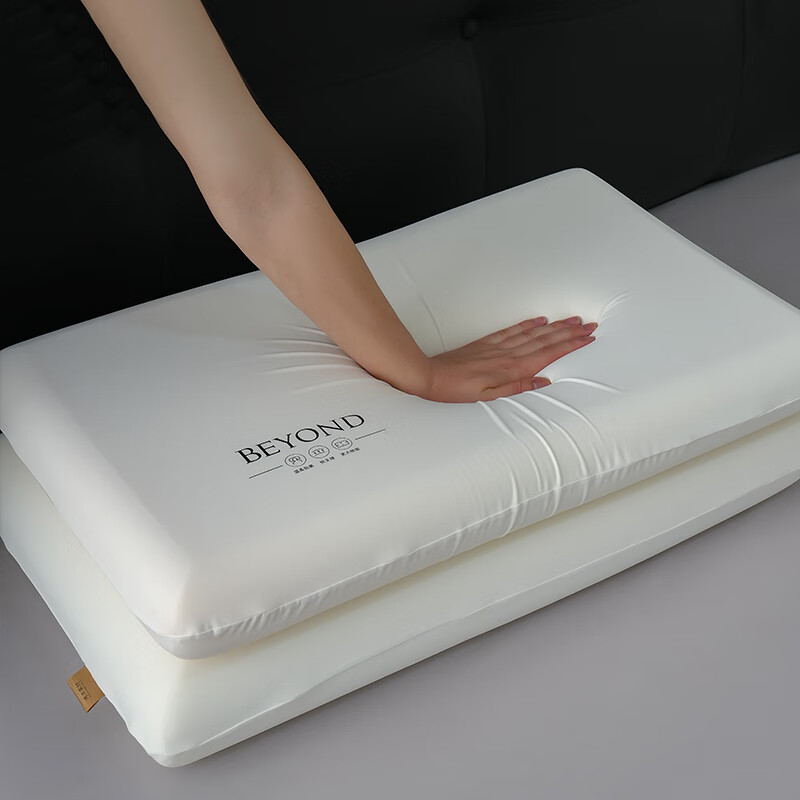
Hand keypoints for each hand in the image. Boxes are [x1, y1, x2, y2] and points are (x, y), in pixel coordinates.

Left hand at [418, 316, 596, 401]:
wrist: (431, 377)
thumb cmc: (458, 391)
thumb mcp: (489, 398)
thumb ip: (517, 388)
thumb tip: (543, 381)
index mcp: (511, 369)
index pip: (548, 354)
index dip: (570, 345)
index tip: (588, 337)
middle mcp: (507, 354)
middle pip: (546, 340)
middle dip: (570, 332)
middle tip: (589, 325)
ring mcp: (497, 346)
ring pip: (533, 333)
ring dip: (555, 326)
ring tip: (572, 319)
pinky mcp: (486, 343)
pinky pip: (512, 330)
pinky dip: (528, 324)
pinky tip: (539, 320)